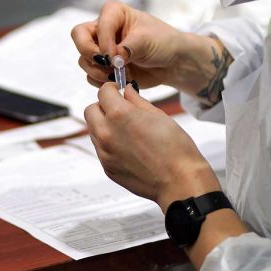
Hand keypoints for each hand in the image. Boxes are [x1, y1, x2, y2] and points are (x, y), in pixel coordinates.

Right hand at [70, 1, 190, 90]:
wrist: (172, 62)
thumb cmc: (163, 42)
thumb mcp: (147, 40)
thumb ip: (127, 48)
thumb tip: (112, 60)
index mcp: (113, 13)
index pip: (97, 25)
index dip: (103, 42)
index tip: (115, 56)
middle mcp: (103, 29)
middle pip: (79, 38)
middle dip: (90, 54)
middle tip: (106, 65)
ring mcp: (101, 49)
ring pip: (83, 60)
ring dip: (98, 71)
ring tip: (118, 75)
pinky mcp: (103, 67)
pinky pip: (91, 76)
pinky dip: (102, 81)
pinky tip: (120, 80)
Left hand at [84, 82, 218, 207]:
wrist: (179, 181)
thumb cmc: (175, 149)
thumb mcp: (159, 116)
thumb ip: (137, 101)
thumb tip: (127, 91)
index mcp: (119, 115)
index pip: (103, 92)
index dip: (112, 89)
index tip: (118, 91)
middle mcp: (106, 133)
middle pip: (90, 111)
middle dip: (103, 106)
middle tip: (119, 109)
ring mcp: (104, 153)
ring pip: (93, 131)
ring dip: (104, 125)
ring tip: (127, 131)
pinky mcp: (107, 168)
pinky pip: (101, 149)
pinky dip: (109, 144)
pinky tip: (129, 147)